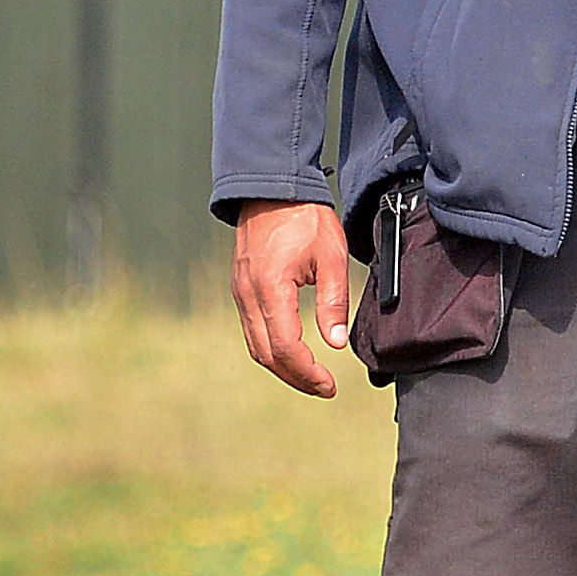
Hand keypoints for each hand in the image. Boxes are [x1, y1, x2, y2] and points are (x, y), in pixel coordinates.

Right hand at [228, 200, 357, 397]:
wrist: (272, 187)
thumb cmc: (305, 217)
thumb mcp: (332, 256)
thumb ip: (334, 301)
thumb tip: (336, 343)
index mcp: (271, 289)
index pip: (286, 348)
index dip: (308, 373)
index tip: (330, 385)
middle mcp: (248, 295)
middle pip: (267, 355)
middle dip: (296, 377)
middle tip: (324, 388)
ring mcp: (240, 292)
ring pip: (256, 346)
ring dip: (282, 366)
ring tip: (310, 376)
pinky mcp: (240, 288)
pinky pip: (252, 329)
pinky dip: (271, 348)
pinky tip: (292, 351)